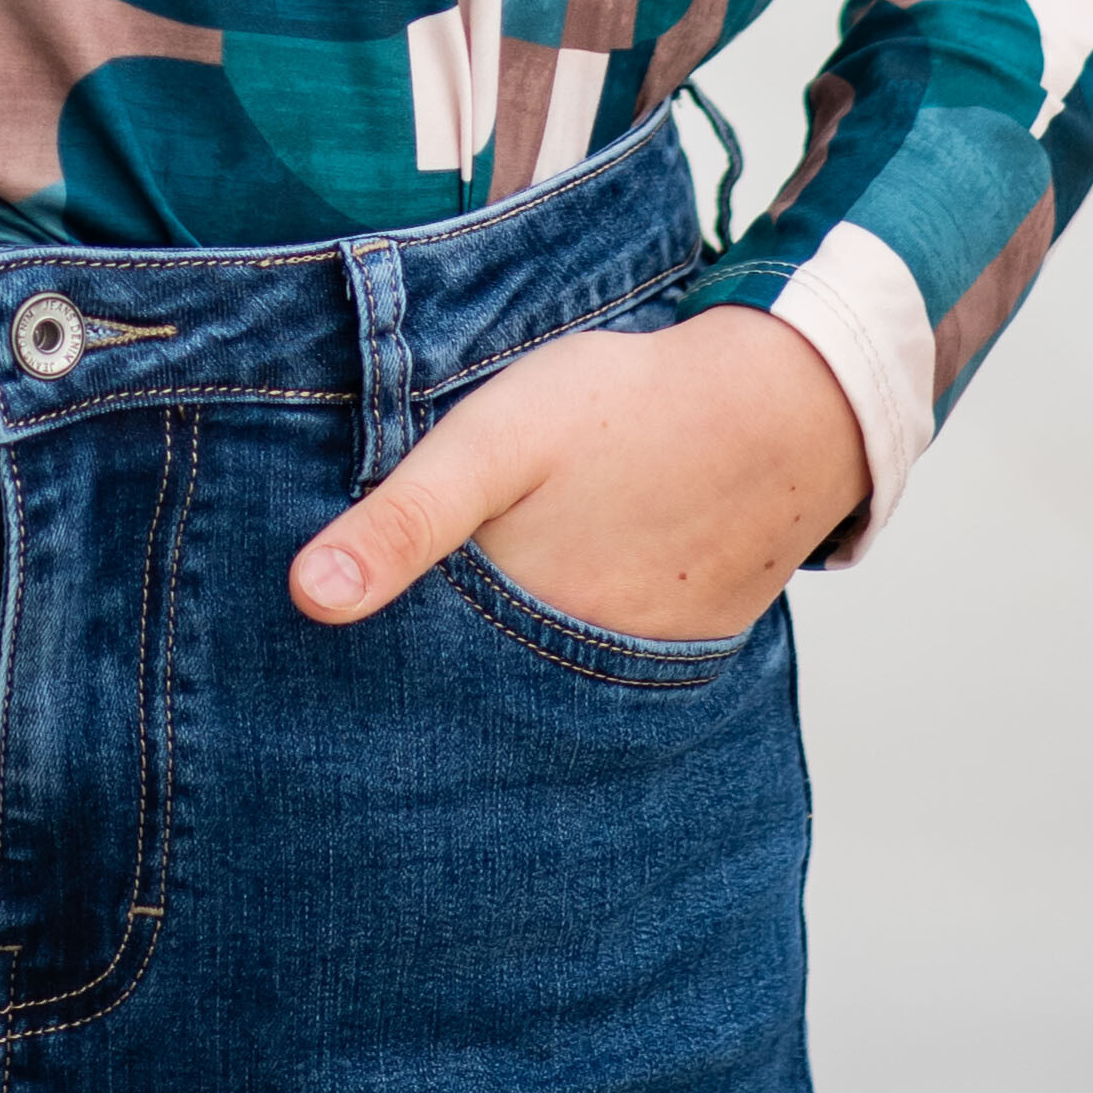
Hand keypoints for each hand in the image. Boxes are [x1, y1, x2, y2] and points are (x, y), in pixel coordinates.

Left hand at [289, 305, 868, 645]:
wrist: (784, 407)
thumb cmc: (627, 411)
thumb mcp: (493, 443)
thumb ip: (404, 519)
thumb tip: (307, 597)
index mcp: (518, 631)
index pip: (415, 677)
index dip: (370, 658)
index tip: (327, 646)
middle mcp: (578, 676)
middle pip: (477, 685)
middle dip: (434, 665)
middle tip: (414, 605)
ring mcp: (638, 667)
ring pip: (541, 674)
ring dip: (507, 651)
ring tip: (486, 595)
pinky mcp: (683, 646)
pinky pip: (606, 660)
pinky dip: (575, 634)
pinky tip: (562, 585)